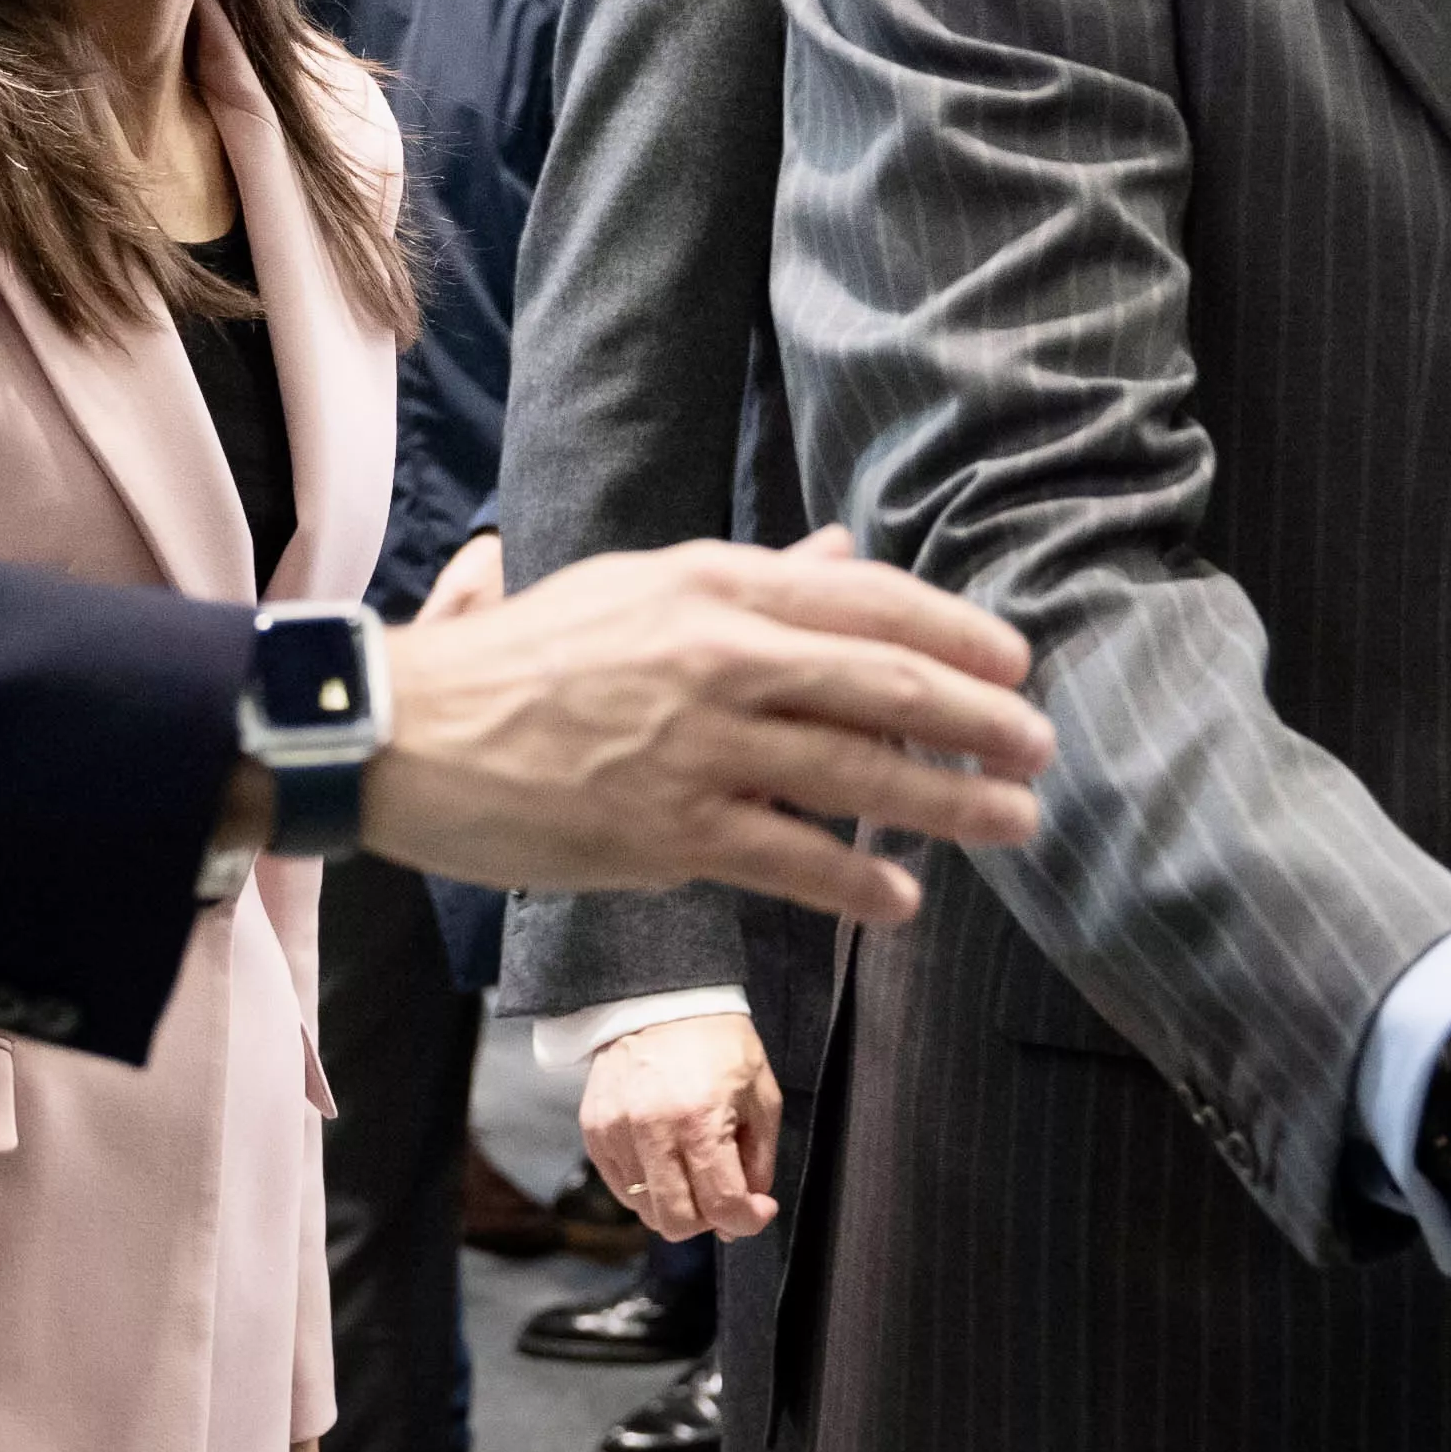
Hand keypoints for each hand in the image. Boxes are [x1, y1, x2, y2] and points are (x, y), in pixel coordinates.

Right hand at [363, 527, 1043, 930]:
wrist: (409, 732)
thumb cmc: (522, 659)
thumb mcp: (638, 589)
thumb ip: (748, 579)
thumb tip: (838, 553)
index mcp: (710, 583)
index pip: (865, 599)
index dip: (954, 633)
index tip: (1015, 661)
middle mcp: (716, 655)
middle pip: (883, 683)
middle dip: (979, 718)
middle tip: (1041, 746)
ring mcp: (696, 745)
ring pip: (855, 772)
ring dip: (949, 802)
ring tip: (1012, 823)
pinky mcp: (667, 828)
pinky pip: (790, 856)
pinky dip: (856, 879)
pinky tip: (902, 898)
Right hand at [581, 1005, 781, 1241]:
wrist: (661, 1000)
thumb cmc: (718, 1045)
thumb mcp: (761, 1097)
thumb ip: (759, 1162)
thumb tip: (748, 1212)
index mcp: (700, 1119)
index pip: (722, 1205)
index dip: (747, 1220)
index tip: (758, 1209)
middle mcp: (651, 1130)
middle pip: (678, 1222)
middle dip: (709, 1222)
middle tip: (723, 1195)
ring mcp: (616, 1132)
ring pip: (646, 1211)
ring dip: (676, 1206)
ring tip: (692, 1173)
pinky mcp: (594, 1130)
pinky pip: (621, 1189)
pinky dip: (647, 1189)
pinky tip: (665, 1161)